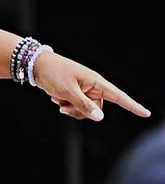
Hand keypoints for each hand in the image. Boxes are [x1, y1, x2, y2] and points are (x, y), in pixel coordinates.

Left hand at [33, 50, 150, 121]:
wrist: (36, 66)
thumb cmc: (53, 74)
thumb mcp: (67, 92)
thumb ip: (83, 105)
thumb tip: (100, 117)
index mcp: (96, 82)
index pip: (119, 96)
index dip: (132, 106)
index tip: (146, 113)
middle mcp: (92, 86)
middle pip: (97, 108)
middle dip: (81, 112)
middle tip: (64, 107)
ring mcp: (83, 89)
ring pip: (85, 110)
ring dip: (71, 109)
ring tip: (58, 100)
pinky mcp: (75, 92)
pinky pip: (75, 107)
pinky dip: (65, 105)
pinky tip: (55, 98)